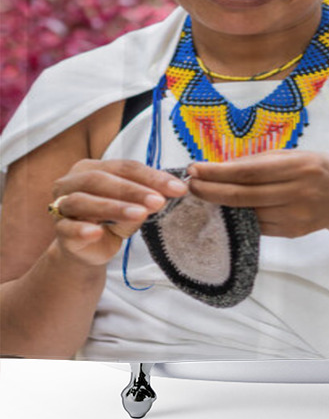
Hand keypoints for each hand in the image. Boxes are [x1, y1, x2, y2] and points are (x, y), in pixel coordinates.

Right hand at [49, 159, 187, 266]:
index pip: (126, 167)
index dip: (153, 177)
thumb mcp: (134, 205)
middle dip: (134, 190)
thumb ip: (148, 196)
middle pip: (103, 180)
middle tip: (159, 201)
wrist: (88, 250)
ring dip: (114, 207)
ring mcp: (62, 205)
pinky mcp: (59, 230)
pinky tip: (96, 233)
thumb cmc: (112, 220)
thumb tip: (176, 189)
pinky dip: (81, 229)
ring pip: (84, 201)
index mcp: (93, 168)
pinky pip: (67, 228)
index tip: (179, 188)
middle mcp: (73, 181)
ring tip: (139, 214)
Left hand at [186, 151, 328, 237]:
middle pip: (243, 196)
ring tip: (202, 196)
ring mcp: (294, 216)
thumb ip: (261, 162)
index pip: (248, 172)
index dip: (218, 172)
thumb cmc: (319, 168)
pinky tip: (225, 210)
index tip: (195, 169)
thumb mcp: (295, 155)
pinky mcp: (291, 232)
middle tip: (190, 186)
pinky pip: (257, 226)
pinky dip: (238, 218)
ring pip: (247, 214)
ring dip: (221, 206)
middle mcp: (297, 192)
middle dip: (211, 191)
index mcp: (298, 167)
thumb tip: (221, 166)